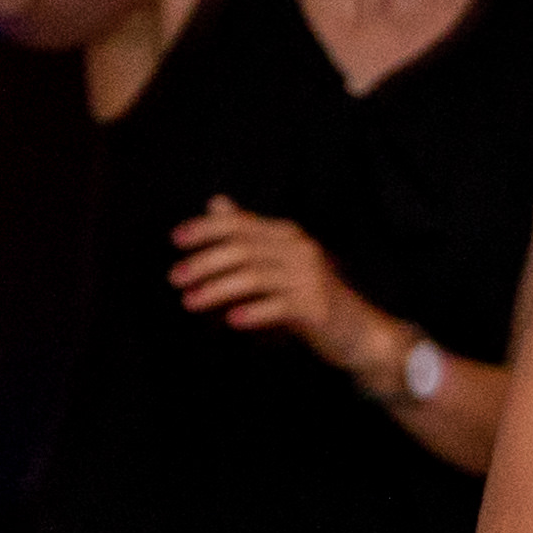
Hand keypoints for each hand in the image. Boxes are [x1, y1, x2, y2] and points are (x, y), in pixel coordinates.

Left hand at [171, 197, 392, 375]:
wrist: (358, 331)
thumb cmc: (309, 296)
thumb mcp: (277, 261)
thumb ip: (248, 234)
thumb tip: (215, 201)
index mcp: (287, 235)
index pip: (240, 224)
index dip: (205, 228)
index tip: (175, 240)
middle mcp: (300, 250)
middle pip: (242, 249)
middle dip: (203, 262)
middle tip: (174, 278)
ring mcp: (310, 278)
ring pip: (254, 277)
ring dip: (217, 289)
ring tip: (189, 302)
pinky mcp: (317, 307)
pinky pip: (279, 306)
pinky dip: (253, 312)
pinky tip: (231, 321)